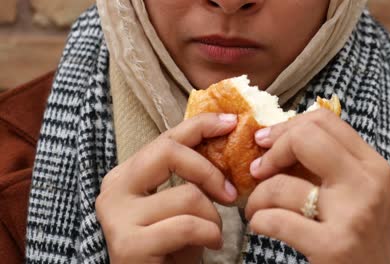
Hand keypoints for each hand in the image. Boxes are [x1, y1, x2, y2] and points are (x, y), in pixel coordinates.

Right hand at [96, 113, 238, 263]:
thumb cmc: (172, 246)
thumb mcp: (181, 206)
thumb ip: (190, 177)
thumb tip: (225, 140)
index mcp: (126, 175)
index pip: (165, 138)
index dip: (200, 125)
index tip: (231, 122)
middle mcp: (114, 189)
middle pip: (168, 151)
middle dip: (209, 170)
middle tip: (230, 193)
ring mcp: (117, 216)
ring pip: (187, 194)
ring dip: (214, 217)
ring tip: (213, 234)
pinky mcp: (128, 243)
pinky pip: (188, 225)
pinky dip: (210, 235)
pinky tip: (210, 245)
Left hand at [245, 109, 389, 263]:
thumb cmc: (356, 234)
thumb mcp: (353, 191)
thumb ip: (326, 163)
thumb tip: (275, 138)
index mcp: (371, 164)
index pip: (323, 120)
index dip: (286, 127)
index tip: (267, 144)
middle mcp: (367, 183)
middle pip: (305, 138)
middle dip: (271, 152)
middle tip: (258, 171)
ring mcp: (352, 215)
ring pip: (281, 183)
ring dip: (255, 197)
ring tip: (255, 209)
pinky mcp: (333, 246)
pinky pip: (276, 220)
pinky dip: (259, 221)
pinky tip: (260, 225)